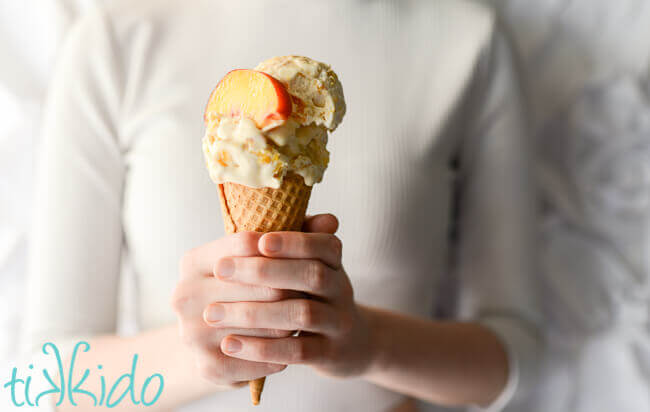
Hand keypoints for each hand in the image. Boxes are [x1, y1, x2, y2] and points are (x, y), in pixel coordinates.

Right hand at [170, 214, 340, 386]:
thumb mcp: (266, 258)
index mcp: (193, 262)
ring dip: (288, 321)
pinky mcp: (206, 365)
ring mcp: (191, 332)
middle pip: (259, 284)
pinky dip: (278, 352)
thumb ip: (297, 234)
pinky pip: (255, 358)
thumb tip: (330, 220)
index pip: (246, 243)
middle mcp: (184, 295)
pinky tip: (291, 344)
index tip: (306, 255)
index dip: (282, 248)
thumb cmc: (249, 288)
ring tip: (303, 320)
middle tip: (311, 292)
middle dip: (291, 287)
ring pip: (262, 323)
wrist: (222, 339)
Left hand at [206, 214, 375, 378]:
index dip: (292, 242)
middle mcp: (341, 288)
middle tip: (221, 270)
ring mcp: (338, 323)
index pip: (322, 244)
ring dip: (254, 312)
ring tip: (212, 313)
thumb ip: (289, 239)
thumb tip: (278, 209)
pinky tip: (229, 344)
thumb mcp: (306, 263)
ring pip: (302, 313)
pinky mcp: (330, 354)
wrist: (350, 343)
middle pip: (311, 275)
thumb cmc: (314, 294)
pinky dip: (262, 348)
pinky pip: (297, 351)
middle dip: (264, 271)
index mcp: (333, 261)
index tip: (257, 241)